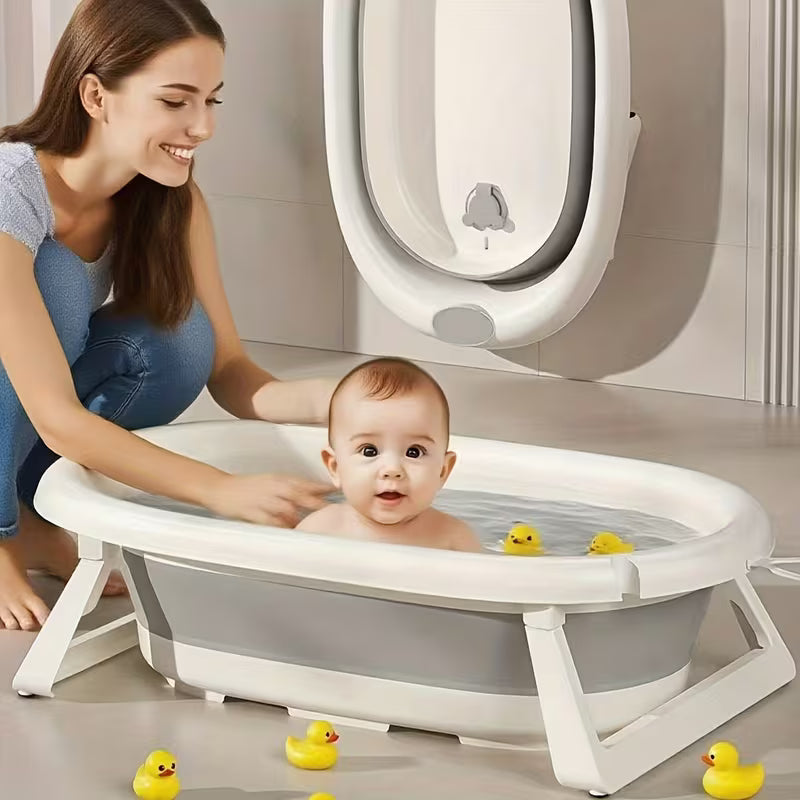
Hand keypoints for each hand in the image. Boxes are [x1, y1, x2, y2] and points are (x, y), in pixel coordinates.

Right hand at [206, 473, 333, 526]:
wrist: (220, 488)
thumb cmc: (247, 486)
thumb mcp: (271, 480)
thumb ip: (291, 488)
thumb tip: (312, 495)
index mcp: (281, 479)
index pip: (308, 483)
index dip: (325, 489)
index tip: (341, 494)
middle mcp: (276, 488)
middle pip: (303, 496)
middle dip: (320, 505)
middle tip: (336, 512)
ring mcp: (265, 501)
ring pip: (290, 511)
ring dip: (304, 520)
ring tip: (318, 529)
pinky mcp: (254, 513)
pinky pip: (273, 523)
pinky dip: (284, 529)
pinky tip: (293, 536)